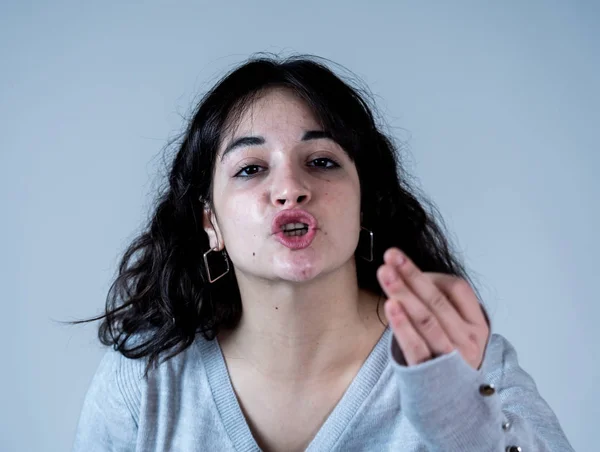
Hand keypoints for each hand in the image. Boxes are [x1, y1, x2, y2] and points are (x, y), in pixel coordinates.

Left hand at [377, 248, 489, 369]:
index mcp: (477, 325)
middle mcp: (468, 339)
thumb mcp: (459, 333)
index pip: (457, 289)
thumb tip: (412, 276)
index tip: (402, 262)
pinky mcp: (431, 373)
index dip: (429, 273)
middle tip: (390, 255)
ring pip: (426, 318)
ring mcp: (451, 357)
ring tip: (385, 273)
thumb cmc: (451, 362)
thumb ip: (442, 307)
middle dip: (410, 274)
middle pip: (437, 299)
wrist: (458, 409)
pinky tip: (390, 306)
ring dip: (403, 292)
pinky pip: (416, 345)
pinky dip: (403, 325)